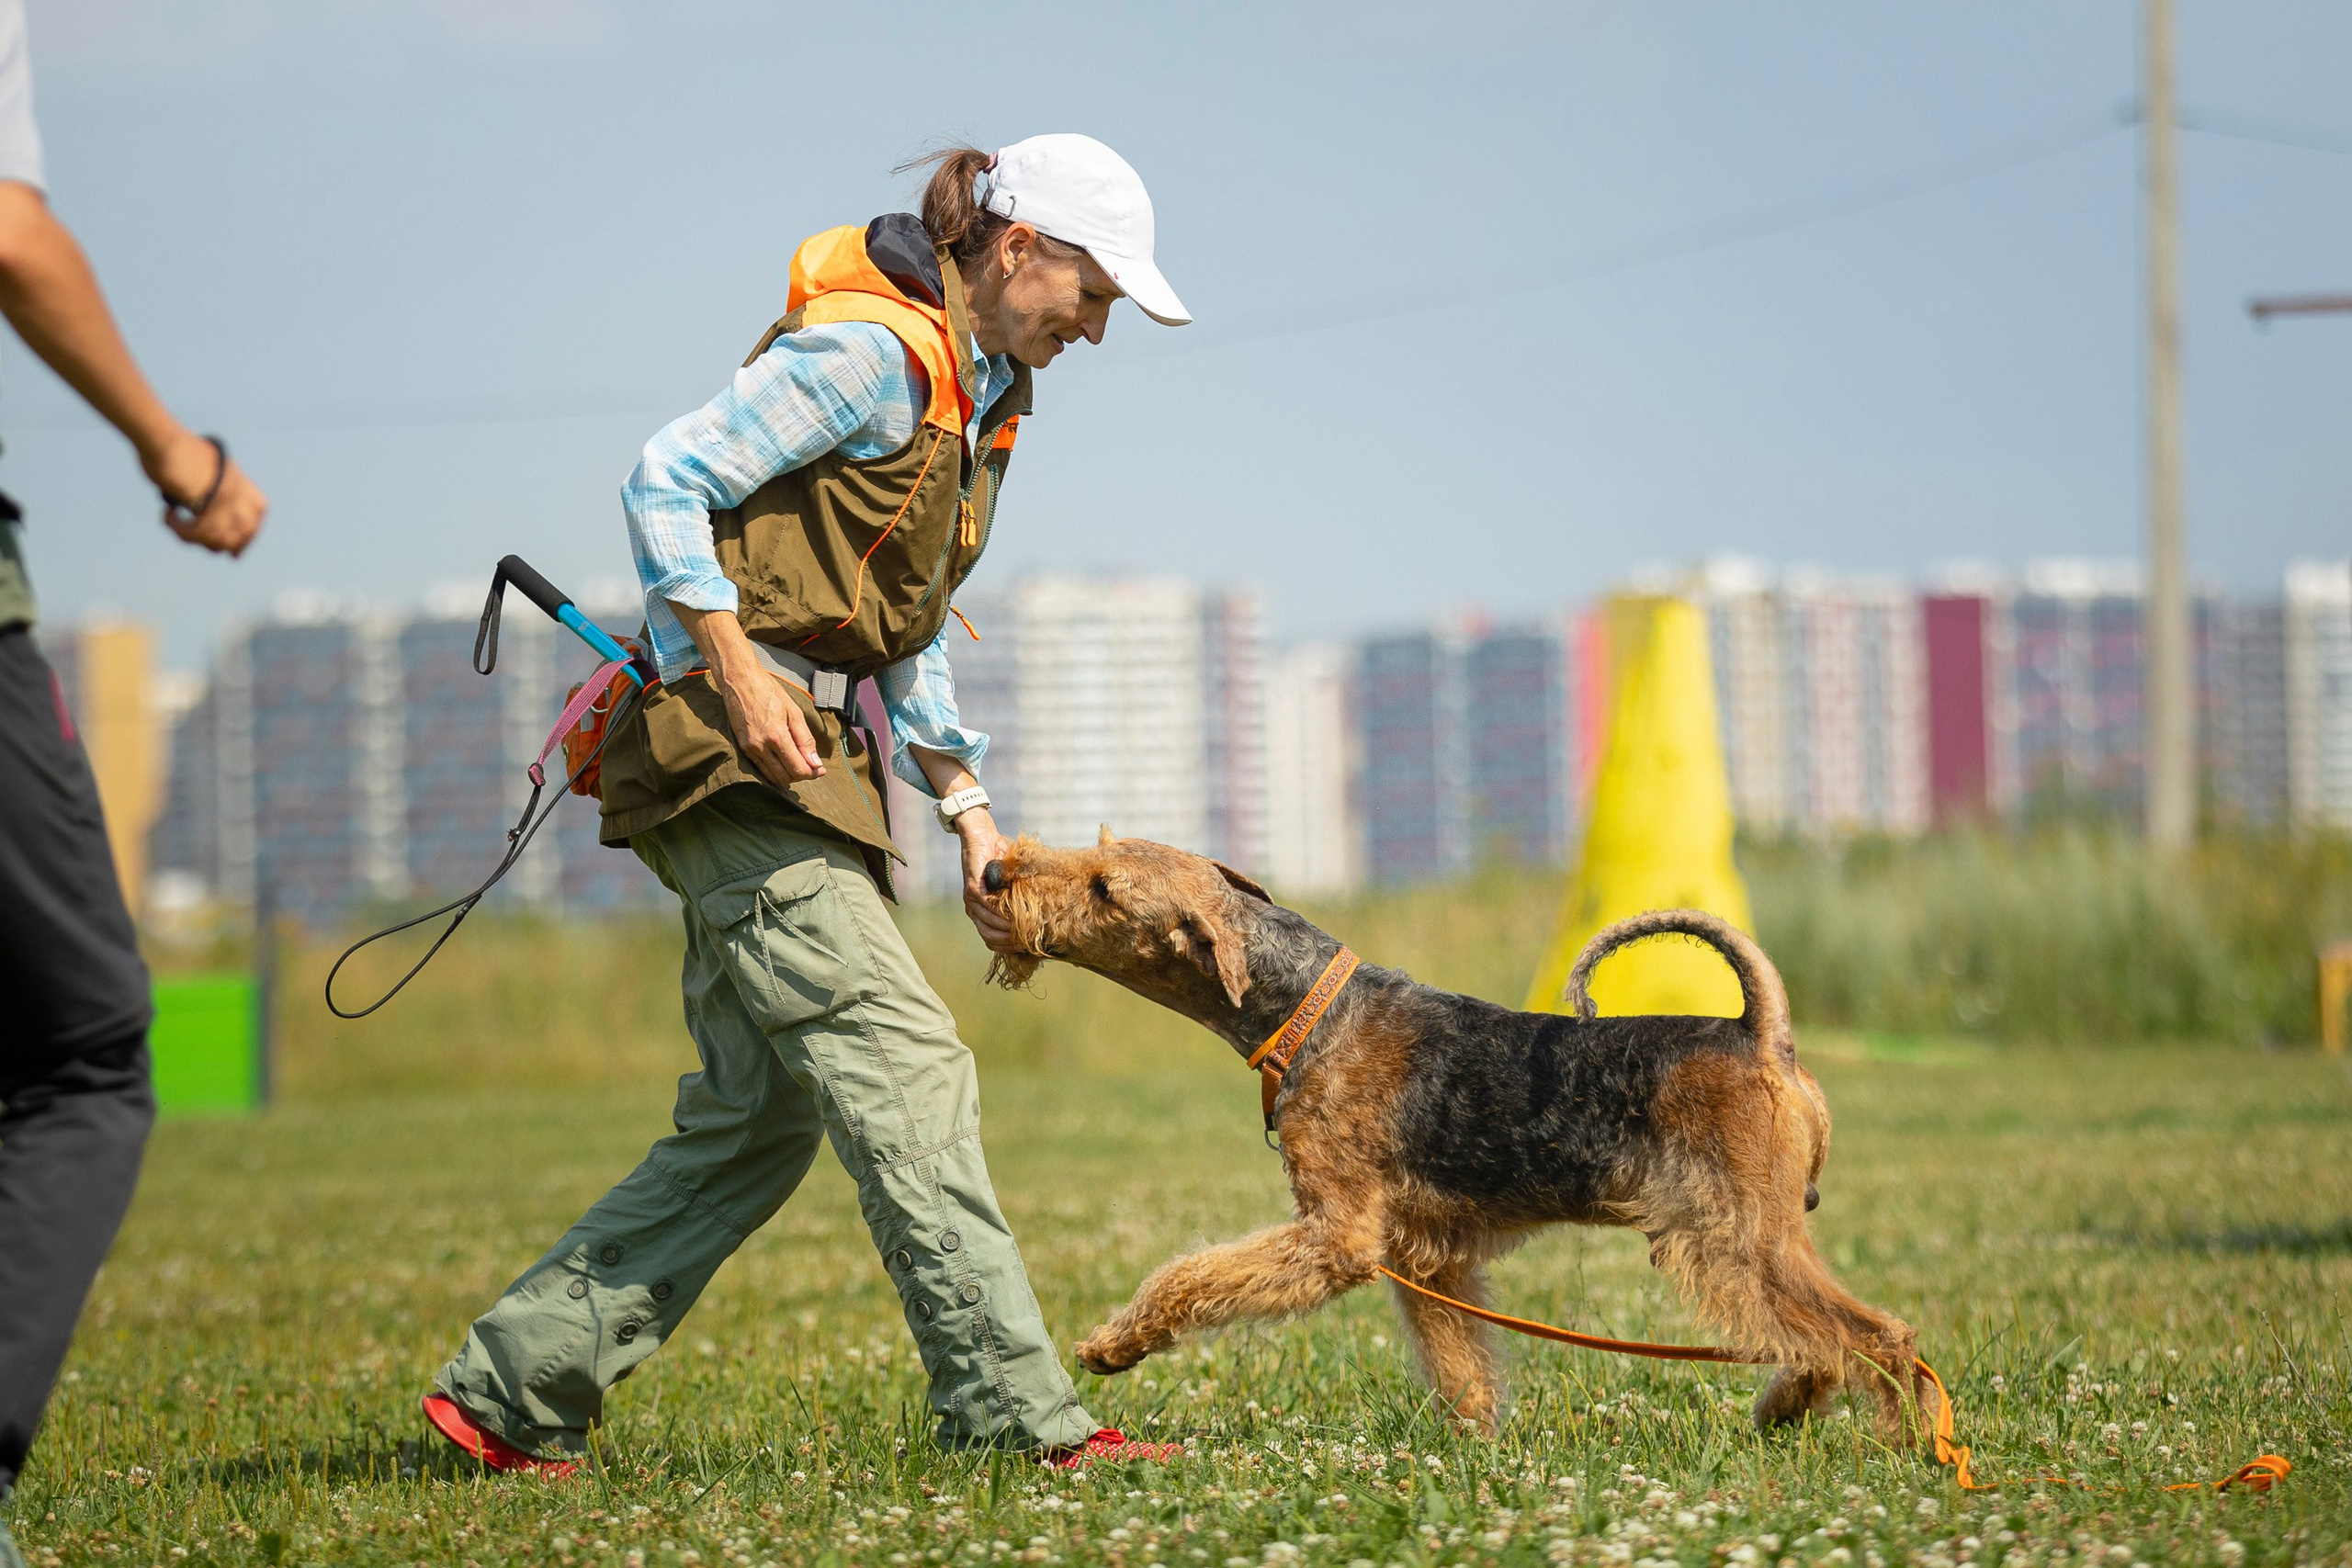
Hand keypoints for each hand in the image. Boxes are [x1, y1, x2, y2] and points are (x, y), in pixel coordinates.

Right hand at [147, 429, 264, 556]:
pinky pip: (197, 534)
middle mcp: (237, 489)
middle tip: (202, 544)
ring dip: (193, 536)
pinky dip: (179, 530)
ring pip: (219, 538)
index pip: (259, 509)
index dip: (250, 531)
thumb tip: (201, 510)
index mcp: (238, 477)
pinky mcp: (207, 504)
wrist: (162, 439)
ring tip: (174, 522)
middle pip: (245, 530)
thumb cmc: (172, 450)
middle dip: (226, 544)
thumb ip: (211, 486)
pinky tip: (167, 515)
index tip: (236, 549)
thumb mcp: (202, 468)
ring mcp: (225, 497)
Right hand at [672, 605, 825, 788]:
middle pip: (785, 777)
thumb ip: (805, 740)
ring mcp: (749, 748)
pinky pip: (760, 769)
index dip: (812, 773)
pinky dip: (774, 771)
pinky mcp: (742, 747)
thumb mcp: (793, 712)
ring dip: (788, 776)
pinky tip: (784, 763)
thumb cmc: (768, 691)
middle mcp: (760, 746)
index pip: (797, 769)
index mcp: (776, 736)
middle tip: (812, 767)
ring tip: (799, 764)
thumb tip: (815, 763)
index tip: (821, 769)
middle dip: (802, 775)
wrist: (739, 680)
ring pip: (772, 777)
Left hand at [956, 808, 1018, 951]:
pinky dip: (1003, 914)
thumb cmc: (999, 857)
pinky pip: (989, 908)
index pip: (992, 939)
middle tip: (1029, 942)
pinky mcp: (973, 889)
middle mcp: (973, 909)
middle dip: (1010, 943)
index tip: (1027, 948)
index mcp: (981, 911)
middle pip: (990, 937)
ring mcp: (971, 901)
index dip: (1009, 947)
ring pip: (989, 925)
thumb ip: (1020, 896)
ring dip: (1008, 930)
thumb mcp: (1012, 881)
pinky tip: (1016, 915)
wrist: (981, 835)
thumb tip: (1043, 914)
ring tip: (1026, 930)